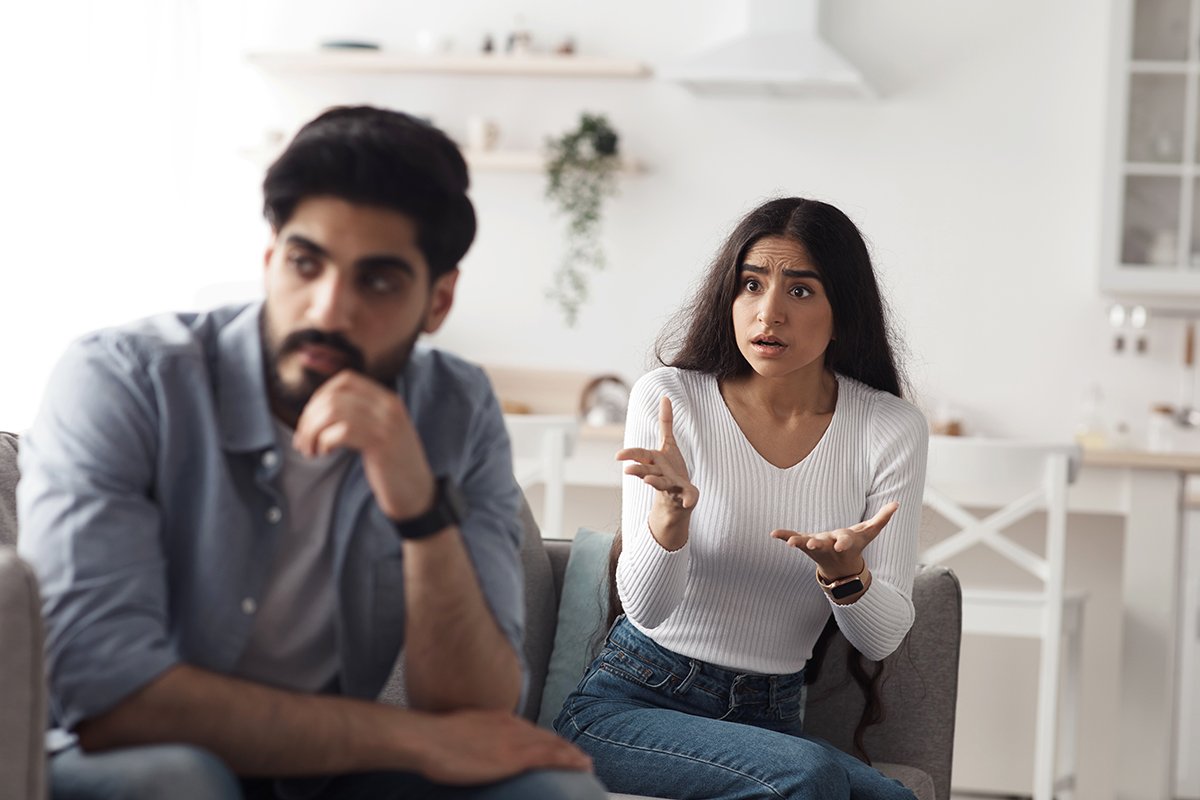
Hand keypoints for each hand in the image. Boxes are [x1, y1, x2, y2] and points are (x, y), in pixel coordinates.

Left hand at [293, 371, 433, 520]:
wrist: (417, 493)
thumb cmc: (392, 465)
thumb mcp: (380, 431)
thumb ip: (361, 414)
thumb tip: (318, 406)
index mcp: (388, 399)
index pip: (346, 379)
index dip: (320, 395)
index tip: (311, 418)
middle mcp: (389, 406)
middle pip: (335, 396)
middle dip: (309, 418)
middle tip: (303, 441)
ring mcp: (387, 424)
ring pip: (333, 412)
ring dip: (312, 431)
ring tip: (311, 450)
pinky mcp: (381, 444)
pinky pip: (342, 432)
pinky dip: (324, 442)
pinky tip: (324, 453)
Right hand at [413, 709, 591, 784]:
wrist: (426, 738)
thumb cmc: (434, 740)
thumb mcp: (461, 732)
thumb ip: (475, 739)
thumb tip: (475, 750)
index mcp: (499, 719)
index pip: (531, 730)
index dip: (548, 740)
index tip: (559, 747)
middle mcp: (512, 726)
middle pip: (546, 737)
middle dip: (564, 747)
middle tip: (579, 758)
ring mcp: (515, 741)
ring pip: (554, 745)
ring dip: (572, 754)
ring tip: (585, 763)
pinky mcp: (514, 757)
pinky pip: (551, 757)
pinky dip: (570, 760)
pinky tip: (582, 765)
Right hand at [616, 397, 698, 513]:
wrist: (677, 499)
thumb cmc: (669, 468)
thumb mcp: (668, 444)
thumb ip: (665, 422)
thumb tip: (665, 397)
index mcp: (654, 461)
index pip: (640, 455)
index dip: (629, 454)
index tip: (618, 456)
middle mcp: (659, 473)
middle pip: (646, 470)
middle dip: (637, 470)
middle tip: (626, 470)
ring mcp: (671, 485)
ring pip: (661, 484)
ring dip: (654, 482)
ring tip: (648, 481)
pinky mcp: (685, 493)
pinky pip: (687, 497)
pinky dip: (688, 499)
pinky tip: (689, 503)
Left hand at [770, 502, 898, 581]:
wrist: (840, 566)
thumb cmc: (855, 545)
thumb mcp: (869, 533)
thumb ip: (881, 519)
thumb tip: (896, 504)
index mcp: (844, 542)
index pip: (845, 541)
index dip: (843, 542)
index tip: (840, 546)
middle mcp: (829, 545)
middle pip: (823, 544)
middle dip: (818, 544)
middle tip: (812, 545)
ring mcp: (816, 545)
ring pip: (806, 543)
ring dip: (798, 541)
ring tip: (790, 542)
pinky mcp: (805, 544)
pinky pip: (793, 538)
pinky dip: (784, 536)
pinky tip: (773, 533)